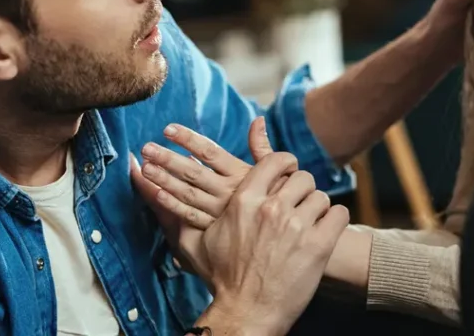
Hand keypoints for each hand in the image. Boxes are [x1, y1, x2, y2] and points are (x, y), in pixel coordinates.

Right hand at [131, 148, 348, 335]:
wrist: (245, 313)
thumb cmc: (221, 276)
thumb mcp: (196, 237)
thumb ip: (171, 202)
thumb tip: (135, 172)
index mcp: (244, 200)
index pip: (277, 160)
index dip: (286, 164)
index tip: (287, 173)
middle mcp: (271, 208)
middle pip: (302, 177)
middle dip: (302, 189)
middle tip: (300, 203)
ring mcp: (297, 226)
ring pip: (320, 196)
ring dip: (317, 208)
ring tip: (310, 222)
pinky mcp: (319, 245)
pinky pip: (338, 215)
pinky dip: (335, 221)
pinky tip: (325, 232)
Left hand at [135, 117, 277, 229]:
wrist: (288, 234)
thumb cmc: (281, 198)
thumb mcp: (276, 171)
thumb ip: (262, 147)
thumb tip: (258, 120)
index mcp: (241, 173)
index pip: (210, 151)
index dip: (189, 139)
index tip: (168, 129)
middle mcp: (229, 191)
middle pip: (193, 172)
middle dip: (168, 158)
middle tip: (147, 147)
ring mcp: (220, 212)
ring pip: (188, 193)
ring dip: (164, 180)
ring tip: (145, 167)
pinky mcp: (216, 230)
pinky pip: (190, 216)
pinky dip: (173, 205)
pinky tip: (156, 194)